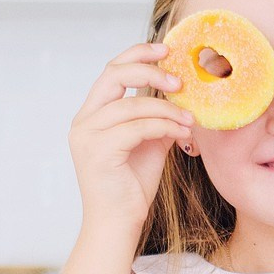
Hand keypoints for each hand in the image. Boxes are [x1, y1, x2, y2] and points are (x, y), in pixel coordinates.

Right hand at [67, 42, 190, 241]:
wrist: (118, 223)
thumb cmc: (131, 186)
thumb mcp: (149, 143)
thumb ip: (156, 117)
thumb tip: (181, 96)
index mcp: (92, 114)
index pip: (111, 70)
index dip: (138, 54)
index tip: (167, 50)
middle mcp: (84, 121)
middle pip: (113, 75)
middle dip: (149, 71)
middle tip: (179, 81)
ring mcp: (87, 136)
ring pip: (131, 105)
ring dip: (166, 109)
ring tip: (189, 119)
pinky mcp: (97, 152)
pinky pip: (137, 128)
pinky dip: (164, 126)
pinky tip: (182, 134)